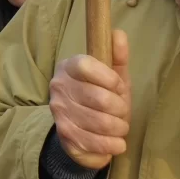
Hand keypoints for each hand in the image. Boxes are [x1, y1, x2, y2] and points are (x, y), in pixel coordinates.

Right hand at [49, 29, 130, 169]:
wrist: (81, 129)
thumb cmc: (101, 98)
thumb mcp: (112, 77)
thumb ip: (116, 56)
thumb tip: (118, 33)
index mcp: (69, 67)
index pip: (87, 65)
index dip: (110, 79)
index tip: (118, 87)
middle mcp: (59, 87)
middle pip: (100, 99)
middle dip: (121, 109)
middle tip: (121, 112)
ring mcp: (59, 111)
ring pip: (101, 122)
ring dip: (119, 128)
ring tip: (119, 127)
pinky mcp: (64, 135)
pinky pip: (95, 142)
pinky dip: (112, 145)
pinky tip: (115, 142)